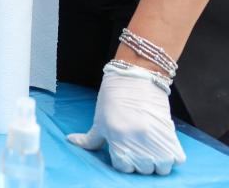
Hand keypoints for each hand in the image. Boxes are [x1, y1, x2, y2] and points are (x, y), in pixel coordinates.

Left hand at [67, 62, 185, 174]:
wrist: (136, 77)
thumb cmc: (114, 96)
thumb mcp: (99, 118)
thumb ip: (89, 138)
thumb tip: (71, 142)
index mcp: (116, 138)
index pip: (123, 167)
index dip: (123, 161)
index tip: (124, 152)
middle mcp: (137, 141)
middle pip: (143, 170)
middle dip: (140, 162)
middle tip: (138, 147)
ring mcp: (156, 139)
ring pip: (161, 168)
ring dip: (157, 162)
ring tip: (152, 149)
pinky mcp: (172, 135)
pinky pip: (177, 159)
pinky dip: (173, 156)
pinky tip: (163, 146)